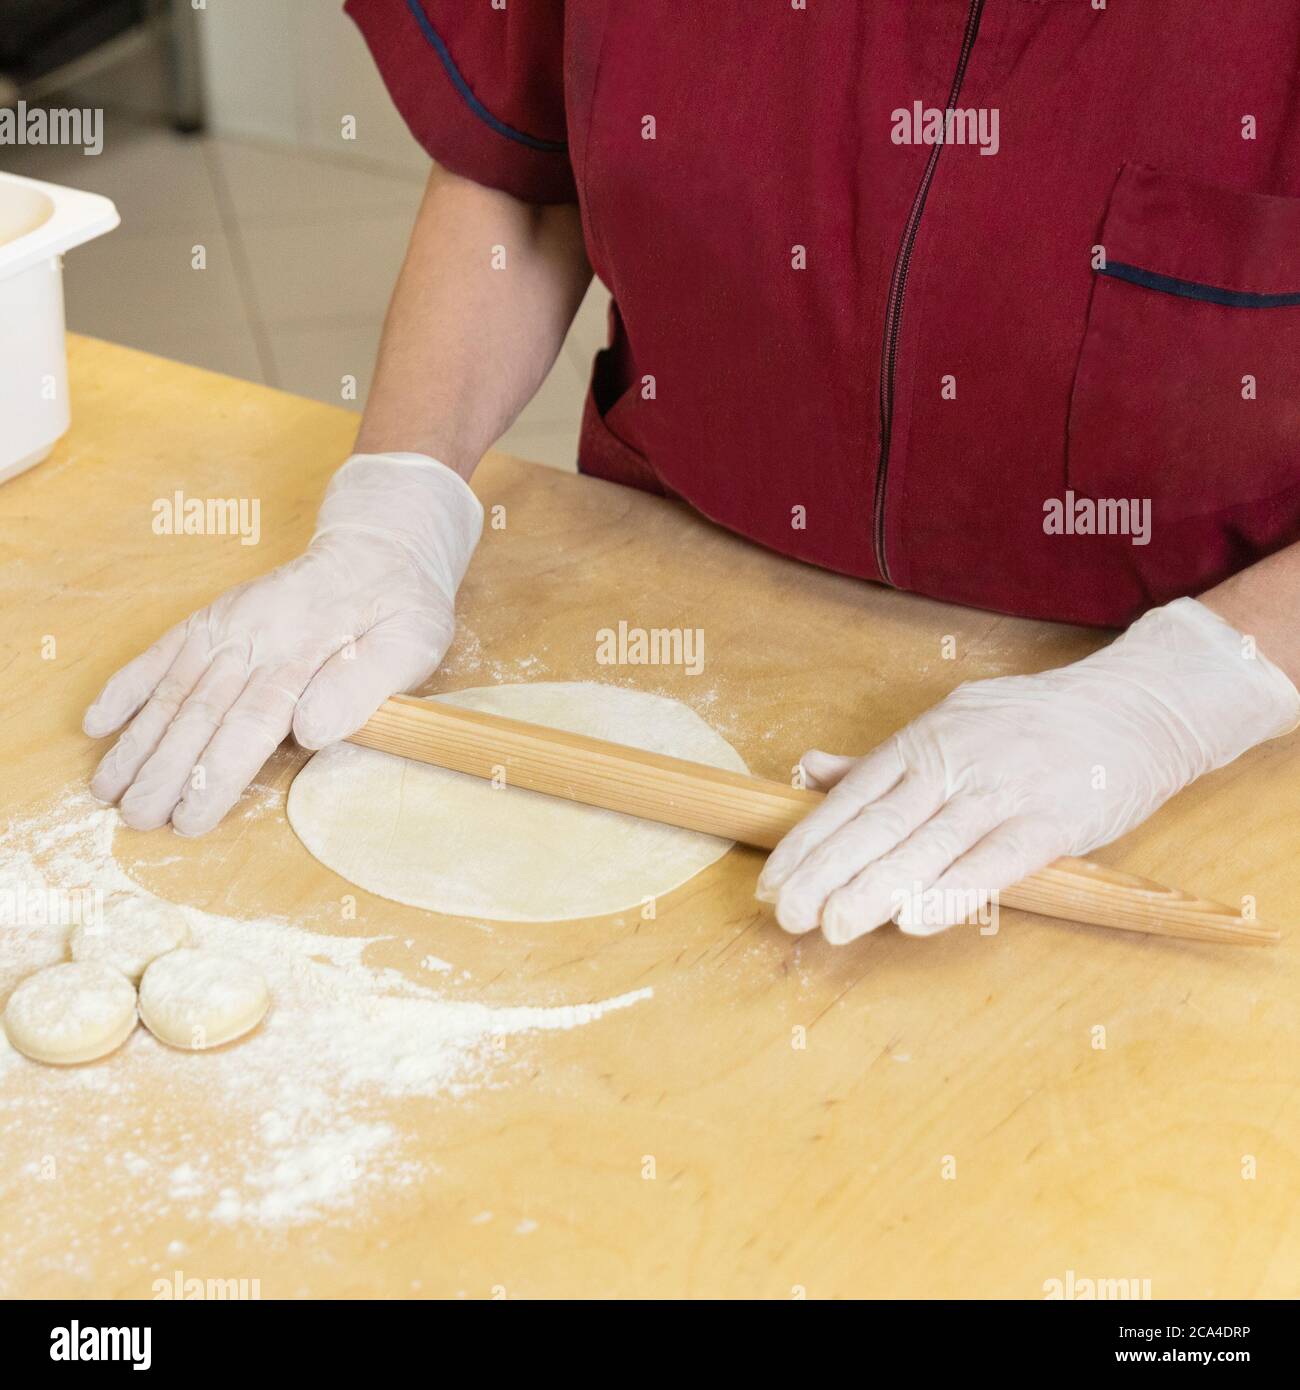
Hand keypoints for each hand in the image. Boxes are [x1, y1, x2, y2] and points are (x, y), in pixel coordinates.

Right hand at [83, 452, 481, 834]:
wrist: (380, 546)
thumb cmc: (402, 604)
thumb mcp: (412, 642)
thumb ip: (364, 687)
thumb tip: (311, 731)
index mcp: (304, 654)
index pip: (250, 726)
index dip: (215, 775)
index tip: (189, 820)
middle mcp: (255, 638)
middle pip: (199, 714)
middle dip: (162, 772)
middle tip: (134, 821)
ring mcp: (229, 625)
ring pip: (172, 689)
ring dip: (135, 741)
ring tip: (103, 789)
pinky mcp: (214, 617)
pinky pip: (163, 651)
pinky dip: (127, 685)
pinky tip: (97, 722)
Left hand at [757, 599, 1298, 942]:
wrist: (1130, 708)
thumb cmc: (1030, 723)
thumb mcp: (946, 724)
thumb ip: (877, 759)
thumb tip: (808, 770)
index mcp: (921, 744)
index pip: (849, 800)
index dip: (807, 843)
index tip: (770, 883)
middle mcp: (951, 765)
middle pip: (875, 825)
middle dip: (825, 873)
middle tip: (786, 915)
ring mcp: (999, 792)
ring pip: (925, 846)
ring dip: (874, 890)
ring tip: (833, 927)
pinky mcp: (1049, 821)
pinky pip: (993, 863)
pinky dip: (952, 892)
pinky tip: (915, 920)